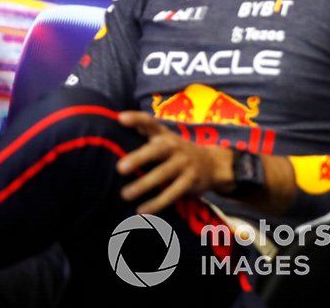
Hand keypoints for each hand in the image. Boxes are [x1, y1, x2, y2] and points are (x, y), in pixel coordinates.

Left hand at [114, 111, 230, 214]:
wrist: (213, 164)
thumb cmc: (176, 150)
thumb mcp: (164, 137)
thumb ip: (144, 131)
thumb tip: (116, 123)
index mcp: (163, 134)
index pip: (149, 122)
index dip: (136, 119)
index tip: (120, 118)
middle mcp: (174, 146)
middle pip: (156, 151)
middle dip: (139, 158)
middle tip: (120, 168)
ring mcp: (184, 164)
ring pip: (163, 175)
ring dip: (144, 185)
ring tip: (125, 194)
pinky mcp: (190, 181)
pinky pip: (172, 193)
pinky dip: (157, 203)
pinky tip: (142, 210)